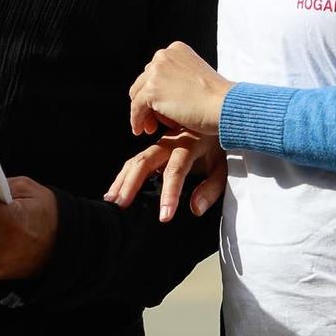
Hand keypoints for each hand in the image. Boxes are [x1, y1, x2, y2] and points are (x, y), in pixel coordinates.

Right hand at [105, 132, 226, 221]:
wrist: (220, 119)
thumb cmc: (222, 148)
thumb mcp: (224, 168)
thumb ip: (211, 188)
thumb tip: (195, 208)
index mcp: (189, 145)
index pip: (175, 170)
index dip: (169, 194)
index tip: (164, 216)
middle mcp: (171, 141)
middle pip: (146, 161)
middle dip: (131, 184)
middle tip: (121, 206)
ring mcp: (161, 143)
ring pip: (136, 159)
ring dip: (122, 179)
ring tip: (111, 199)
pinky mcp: (156, 146)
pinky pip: (136, 158)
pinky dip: (124, 173)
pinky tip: (116, 188)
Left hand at [128, 41, 231, 137]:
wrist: (225, 105)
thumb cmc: (218, 98)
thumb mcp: (197, 77)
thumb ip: (178, 79)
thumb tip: (161, 94)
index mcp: (176, 49)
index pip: (156, 71)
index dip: (156, 91)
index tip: (160, 107)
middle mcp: (163, 55)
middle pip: (144, 82)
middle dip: (148, 102)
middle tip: (153, 121)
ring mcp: (156, 71)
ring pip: (137, 95)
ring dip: (143, 112)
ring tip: (150, 128)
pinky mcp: (152, 90)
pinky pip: (136, 108)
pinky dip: (136, 120)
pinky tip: (140, 130)